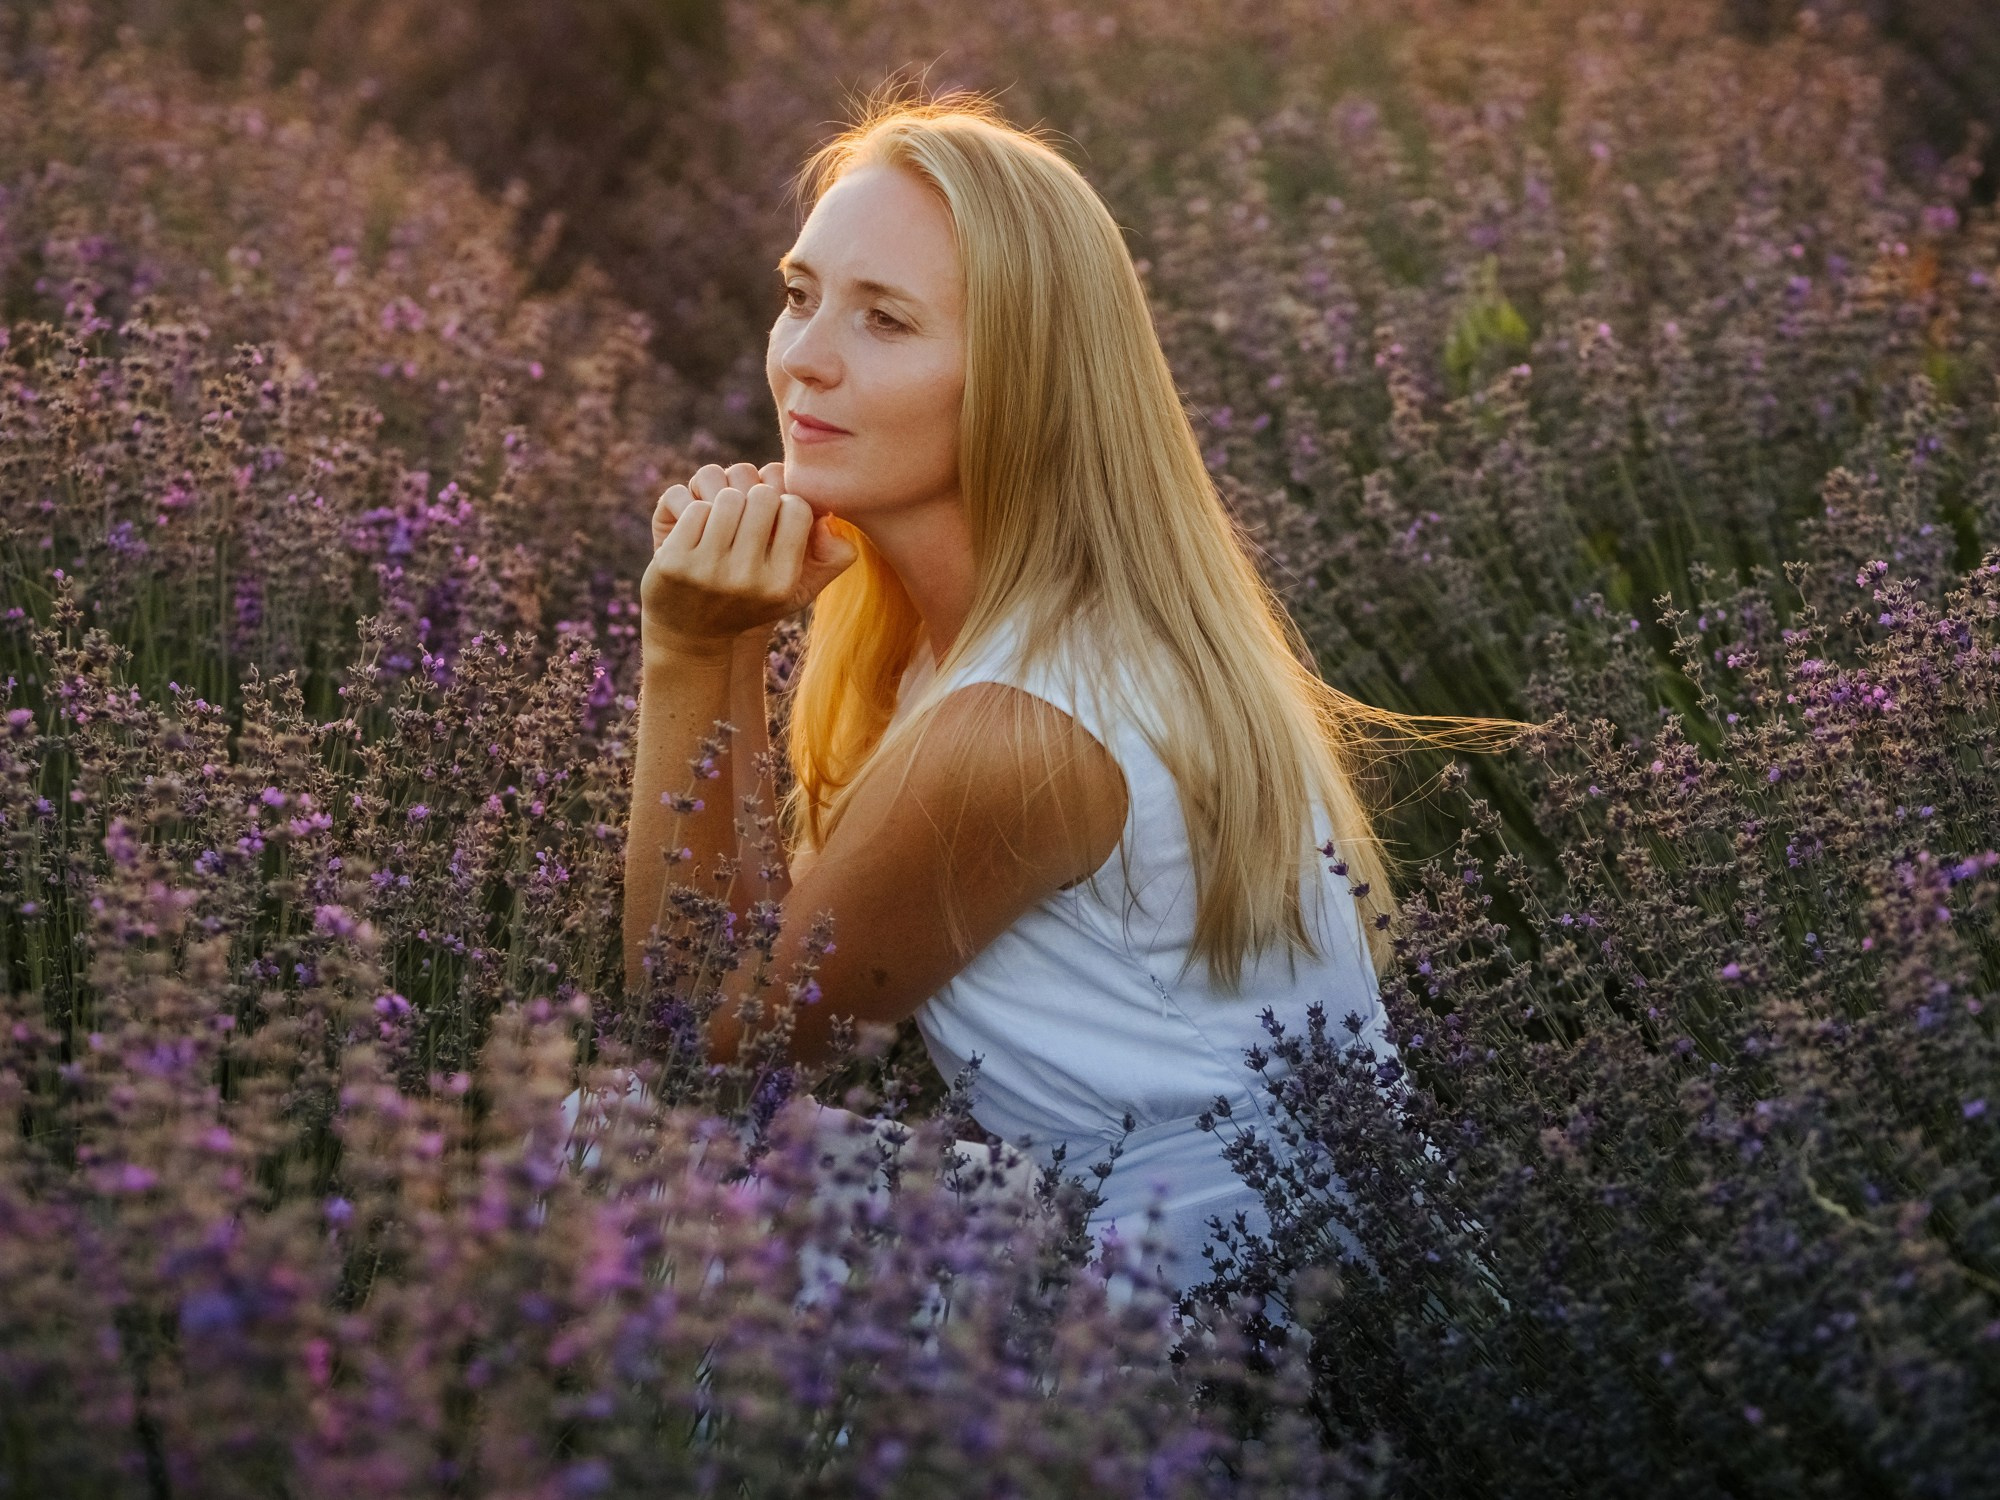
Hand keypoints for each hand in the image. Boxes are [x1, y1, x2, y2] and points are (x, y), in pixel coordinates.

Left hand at [642, 461, 858, 654]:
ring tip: (724, 522)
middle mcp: (746, 580)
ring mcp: (707, 572)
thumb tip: (829, 518)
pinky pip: (695, 507)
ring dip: (726, 502)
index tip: (775, 519)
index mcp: (781, 584)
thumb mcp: (797, 590)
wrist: (691, 634)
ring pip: (728, 496)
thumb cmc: (750, 601)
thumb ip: (833, 556)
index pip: (798, 509)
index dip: (787, 505)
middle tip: (747, 515)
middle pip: (763, 496)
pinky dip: (698, 512)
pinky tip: (698, 534)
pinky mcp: (673, 563)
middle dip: (755, 498)